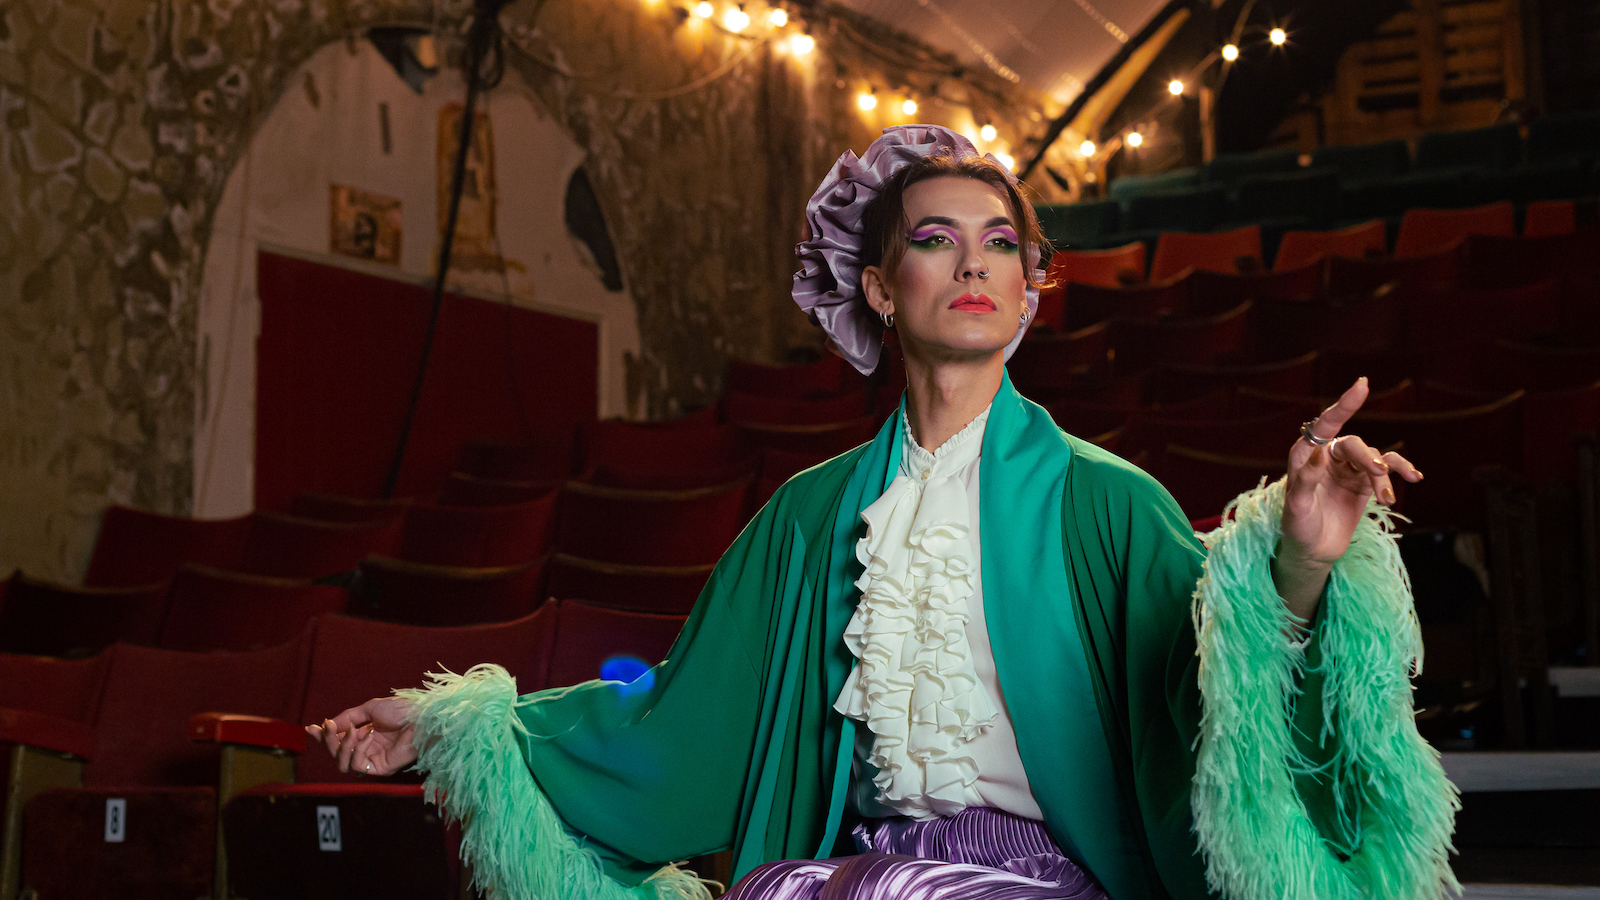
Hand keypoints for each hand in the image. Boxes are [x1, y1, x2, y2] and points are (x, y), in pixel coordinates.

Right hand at [304, 697, 416, 775]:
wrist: (421, 716)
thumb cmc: (401, 710)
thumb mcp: (368, 709)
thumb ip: (347, 718)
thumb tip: (326, 725)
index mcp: (364, 735)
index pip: (338, 741)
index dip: (322, 737)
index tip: (310, 728)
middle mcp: (367, 749)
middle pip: (336, 755)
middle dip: (329, 741)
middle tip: (330, 727)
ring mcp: (373, 760)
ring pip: (342, 764)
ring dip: (343, 745)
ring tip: (355, 730)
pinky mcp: (380, 769)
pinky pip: (357, 765)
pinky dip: (359, 748)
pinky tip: (369, 736)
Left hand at [1275, 378, 1423, 619]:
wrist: (1312, 551)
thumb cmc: (1297, 527)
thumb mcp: (1296, 507)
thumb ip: (1305, 479)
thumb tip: (1319, 452)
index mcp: (1306, 455)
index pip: (1325, 425)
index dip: (1344, 405)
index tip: (1363, 385)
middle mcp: (1327, 456)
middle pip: (1353, 445)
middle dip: (1368, 457)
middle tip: (1379, 473)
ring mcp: (1348, 468)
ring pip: (1373, 459)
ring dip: (1384, 475)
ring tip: (1387, 498)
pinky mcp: (1364, 482)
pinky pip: (1387, 469)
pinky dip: (1400, 470)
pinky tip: (1414, 477)